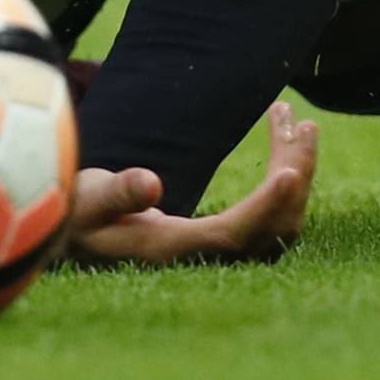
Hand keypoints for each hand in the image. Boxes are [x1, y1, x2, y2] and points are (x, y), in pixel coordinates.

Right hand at [62, 101, 318, 267]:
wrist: (75, 236)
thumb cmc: (76, 214)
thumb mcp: (87, 199)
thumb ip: (117, 193)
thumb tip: (151, 185)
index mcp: (172, 249)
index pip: (233, 233)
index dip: (265, 207)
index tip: (291, 174)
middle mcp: (202, 258)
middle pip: (269, 228)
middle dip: (294, 173)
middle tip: (303, 122)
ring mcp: (214, 252)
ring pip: (275, 223)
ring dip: (294, 172)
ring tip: (299, 123)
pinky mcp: (218, 239)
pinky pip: (267, 216)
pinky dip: (283, 182)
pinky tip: (282, 147)